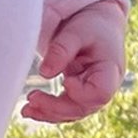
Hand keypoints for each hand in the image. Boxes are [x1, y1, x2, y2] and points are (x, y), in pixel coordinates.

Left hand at [23, 0, 125, 124]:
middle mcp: (105, 87)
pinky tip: (32, 109)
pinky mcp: (81, 94)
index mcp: (111, 70)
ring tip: (26, 109)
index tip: (65, 80)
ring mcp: (93, 93)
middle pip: (83, 107)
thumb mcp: (77, 32)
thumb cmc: (92, 25)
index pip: (101, 92)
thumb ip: (62, 50)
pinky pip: (67, 108)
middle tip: (32, 98)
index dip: (82, 93)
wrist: (99, 23)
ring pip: (73, 112)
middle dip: (56, 107)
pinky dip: (49, 111)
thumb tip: (44, 74)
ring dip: (49, 113)